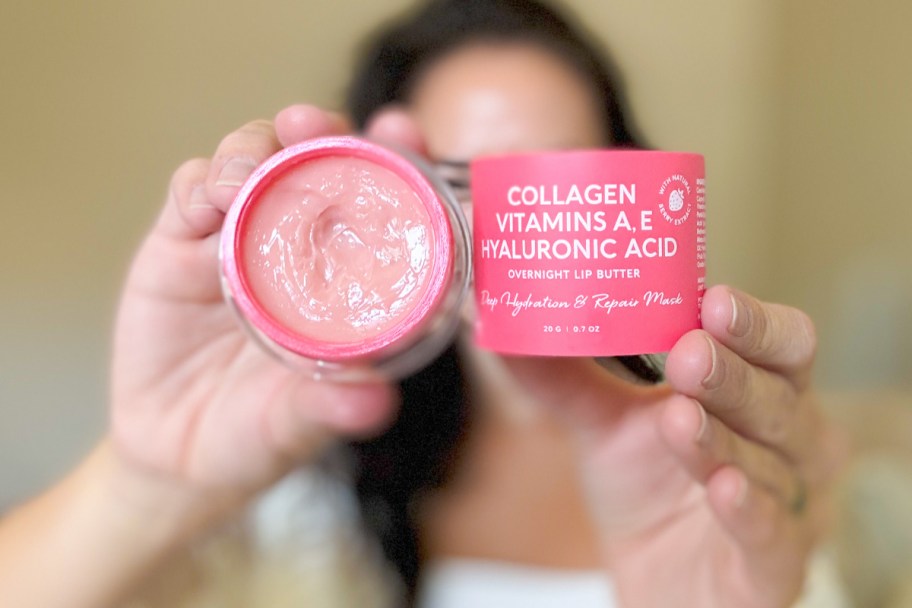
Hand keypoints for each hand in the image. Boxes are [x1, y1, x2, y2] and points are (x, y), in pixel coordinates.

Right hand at [109, 106, 400, 519]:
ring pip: (253, 162)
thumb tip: (377, 400)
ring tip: (252, 167)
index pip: (383, 204)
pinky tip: (211, 196)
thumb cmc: (254, 438)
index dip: (396, 161)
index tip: (403, 131)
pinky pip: (190, 192)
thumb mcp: (292, 428)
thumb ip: (327, 412)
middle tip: (312, 123)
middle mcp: (301, 248)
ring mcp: (241, 239)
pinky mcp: (180, 244)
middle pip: (315, 163)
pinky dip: (202, 182)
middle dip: (319, 132)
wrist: (172, 457)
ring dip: (255, 148)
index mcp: (347, 279)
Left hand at [502, 286, 844, 607]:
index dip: (755, 323)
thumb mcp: (603, 425)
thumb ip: (563, 376)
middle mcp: (787, 441)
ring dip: (724, 439)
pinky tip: (724, 489)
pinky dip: (749, 509)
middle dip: (732, 374)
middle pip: (780, 396)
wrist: (656, 580)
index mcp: (756, 389)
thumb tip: (497, 323)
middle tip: (690, 353)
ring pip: (772, 463)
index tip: (713, 300)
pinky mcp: (774, 566)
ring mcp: (788, 504)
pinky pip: (771, 534)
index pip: (780, 344)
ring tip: (680, 416)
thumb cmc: (648, 490)